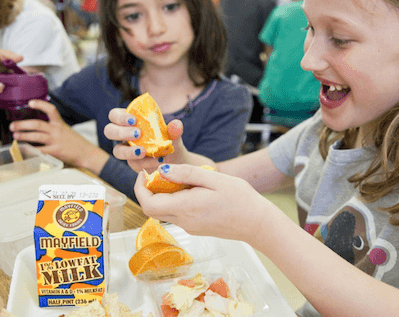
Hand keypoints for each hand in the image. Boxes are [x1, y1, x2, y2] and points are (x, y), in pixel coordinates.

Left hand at [10, 99, 100, 167]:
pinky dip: (30, 150)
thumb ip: (54, 127)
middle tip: (13, 125)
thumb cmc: (75, 142)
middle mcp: (57, 131)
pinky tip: (23, 149)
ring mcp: (56, 141)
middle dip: (23, 124)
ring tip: (15, 136)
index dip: (40, 104)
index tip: (30, 102)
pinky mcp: (55, 152)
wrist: (87, 153)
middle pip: (38, 124)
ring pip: (37, 136)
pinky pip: (40, 150)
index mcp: (60, 124)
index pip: (51, 110)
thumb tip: (37, 125)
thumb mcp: (66, 130)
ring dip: (24, 135)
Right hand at [104, 107, 185, 172]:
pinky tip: (157, 160)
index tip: (133, 120)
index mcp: (130, 120)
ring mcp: (126, 150)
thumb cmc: (170, 140)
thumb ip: (174, 129)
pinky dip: (145, 162)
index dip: (120, 117)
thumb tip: (176, 124)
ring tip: (143, 151)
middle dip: (121, 132)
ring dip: (128, 151)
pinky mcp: (133, 163)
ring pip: (116, 150)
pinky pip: (133, 163)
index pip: (115, 115)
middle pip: (109, 131)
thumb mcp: (174, 134)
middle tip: (138, 134)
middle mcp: (124, 134)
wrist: (176, 159)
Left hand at [135, 164, 272, 242]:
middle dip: (150, 190)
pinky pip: (178, 214)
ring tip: (182, 178)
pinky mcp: (197, 228)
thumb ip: (186, 173)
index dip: (140, 188)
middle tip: (162, 173)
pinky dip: (177, 200)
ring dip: (165, 195)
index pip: (148, 204)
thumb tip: (162, 170)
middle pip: (153, 209)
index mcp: (185, 207)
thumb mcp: (214, 178)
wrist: (258, 224)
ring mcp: (190, 226)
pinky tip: (194, 189)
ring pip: (165, 211)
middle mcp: (184, 221)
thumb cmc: (240, 199)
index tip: (144, 173)